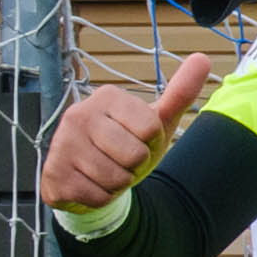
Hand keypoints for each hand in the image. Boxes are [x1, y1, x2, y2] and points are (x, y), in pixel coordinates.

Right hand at [42, 51, 216, 211]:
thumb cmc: (127, 144)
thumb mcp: (156, 121)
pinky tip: (90, 184)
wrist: (90, 177)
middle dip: (135, 166)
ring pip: (116, 178)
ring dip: (118, 183)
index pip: (151, 128)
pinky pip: (98, 196)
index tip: (137, 139)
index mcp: (107, 96)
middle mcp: (79, 114)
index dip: (151, 143)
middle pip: (135, 155)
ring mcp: (62, 144)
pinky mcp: (54, 174)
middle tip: (121, 160)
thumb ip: (180, 93)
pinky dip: (101, 198)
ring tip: (106, 172)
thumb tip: (203, 58)